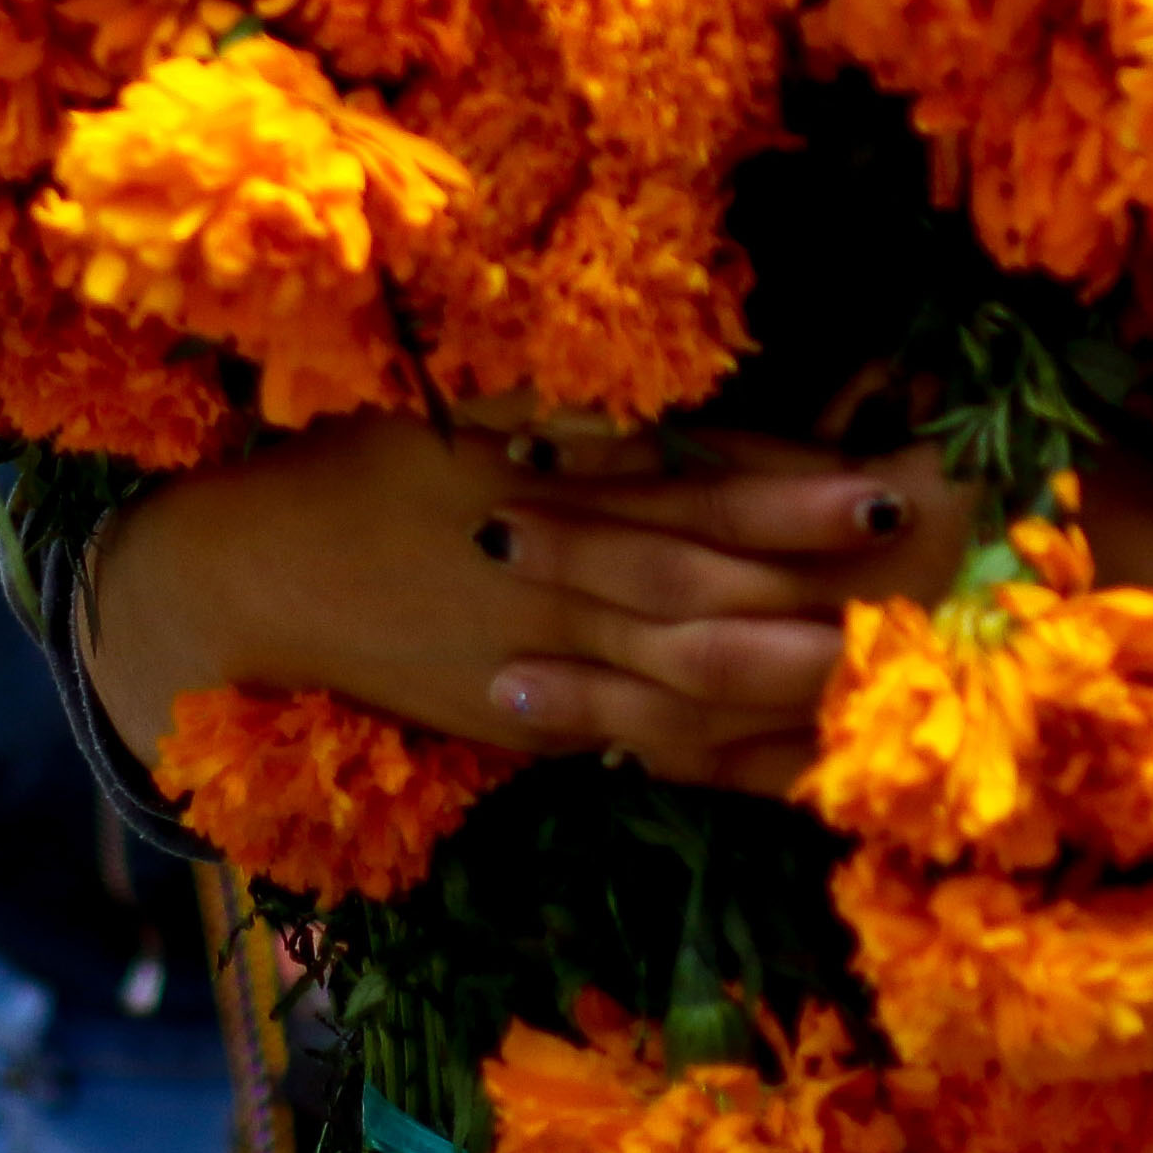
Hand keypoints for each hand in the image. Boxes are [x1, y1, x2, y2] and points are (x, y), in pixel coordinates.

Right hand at [86, 416, 964, 793]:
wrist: (244, 586)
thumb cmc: (355, 470)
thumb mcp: (451, 414)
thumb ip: (572, 417)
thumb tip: (667, 407)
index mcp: (540, 490)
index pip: (687, 484)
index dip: (785, 478)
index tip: (874, 470)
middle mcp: (552, 581)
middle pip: (705, 578)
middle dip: (808, 566)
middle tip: (907, 556)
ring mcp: (543, 665)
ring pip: (683, 669)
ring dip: (783, 658)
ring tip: (871, 647)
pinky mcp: (531, 722)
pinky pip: (642, 733)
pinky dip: (719, 741)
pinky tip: (796, 744)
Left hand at [478, 434, 977, 790]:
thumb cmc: (1120, 500)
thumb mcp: (1016, 417)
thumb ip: (894, 405)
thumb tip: (804, 398)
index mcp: (892, 506)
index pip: (720, 480)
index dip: (618, 467)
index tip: (528, 450)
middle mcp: (865, 607)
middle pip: (689, 581)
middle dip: (583, 562)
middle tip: (487, 538)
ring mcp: (870, 699)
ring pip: (707, 695)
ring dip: (599, 687)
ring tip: (503, 681)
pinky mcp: (888, 769)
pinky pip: (768, 775)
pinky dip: (687, 766)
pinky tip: (617, 756)